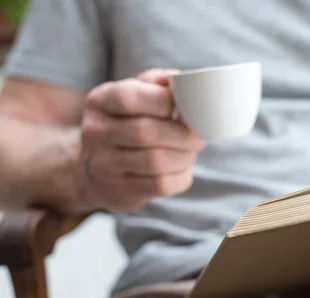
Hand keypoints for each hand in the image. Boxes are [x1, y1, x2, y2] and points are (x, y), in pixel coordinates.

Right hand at [80, 68, 204, 212]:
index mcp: (100, 101)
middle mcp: (95, 133)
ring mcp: (103, 165)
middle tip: (199, 137)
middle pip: (146, 132)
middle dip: (183, 135)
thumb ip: (156, 83)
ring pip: (156, 161)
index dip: (166, 102)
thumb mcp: (133, 95)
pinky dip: (181, 177)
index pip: (130, 98)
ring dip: (184, 157)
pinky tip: (182, 171)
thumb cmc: (127, 123)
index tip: (188, 108)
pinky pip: (160, 185)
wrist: (96, 168)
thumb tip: (184, 79)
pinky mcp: (119, 192)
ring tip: (190, 153)